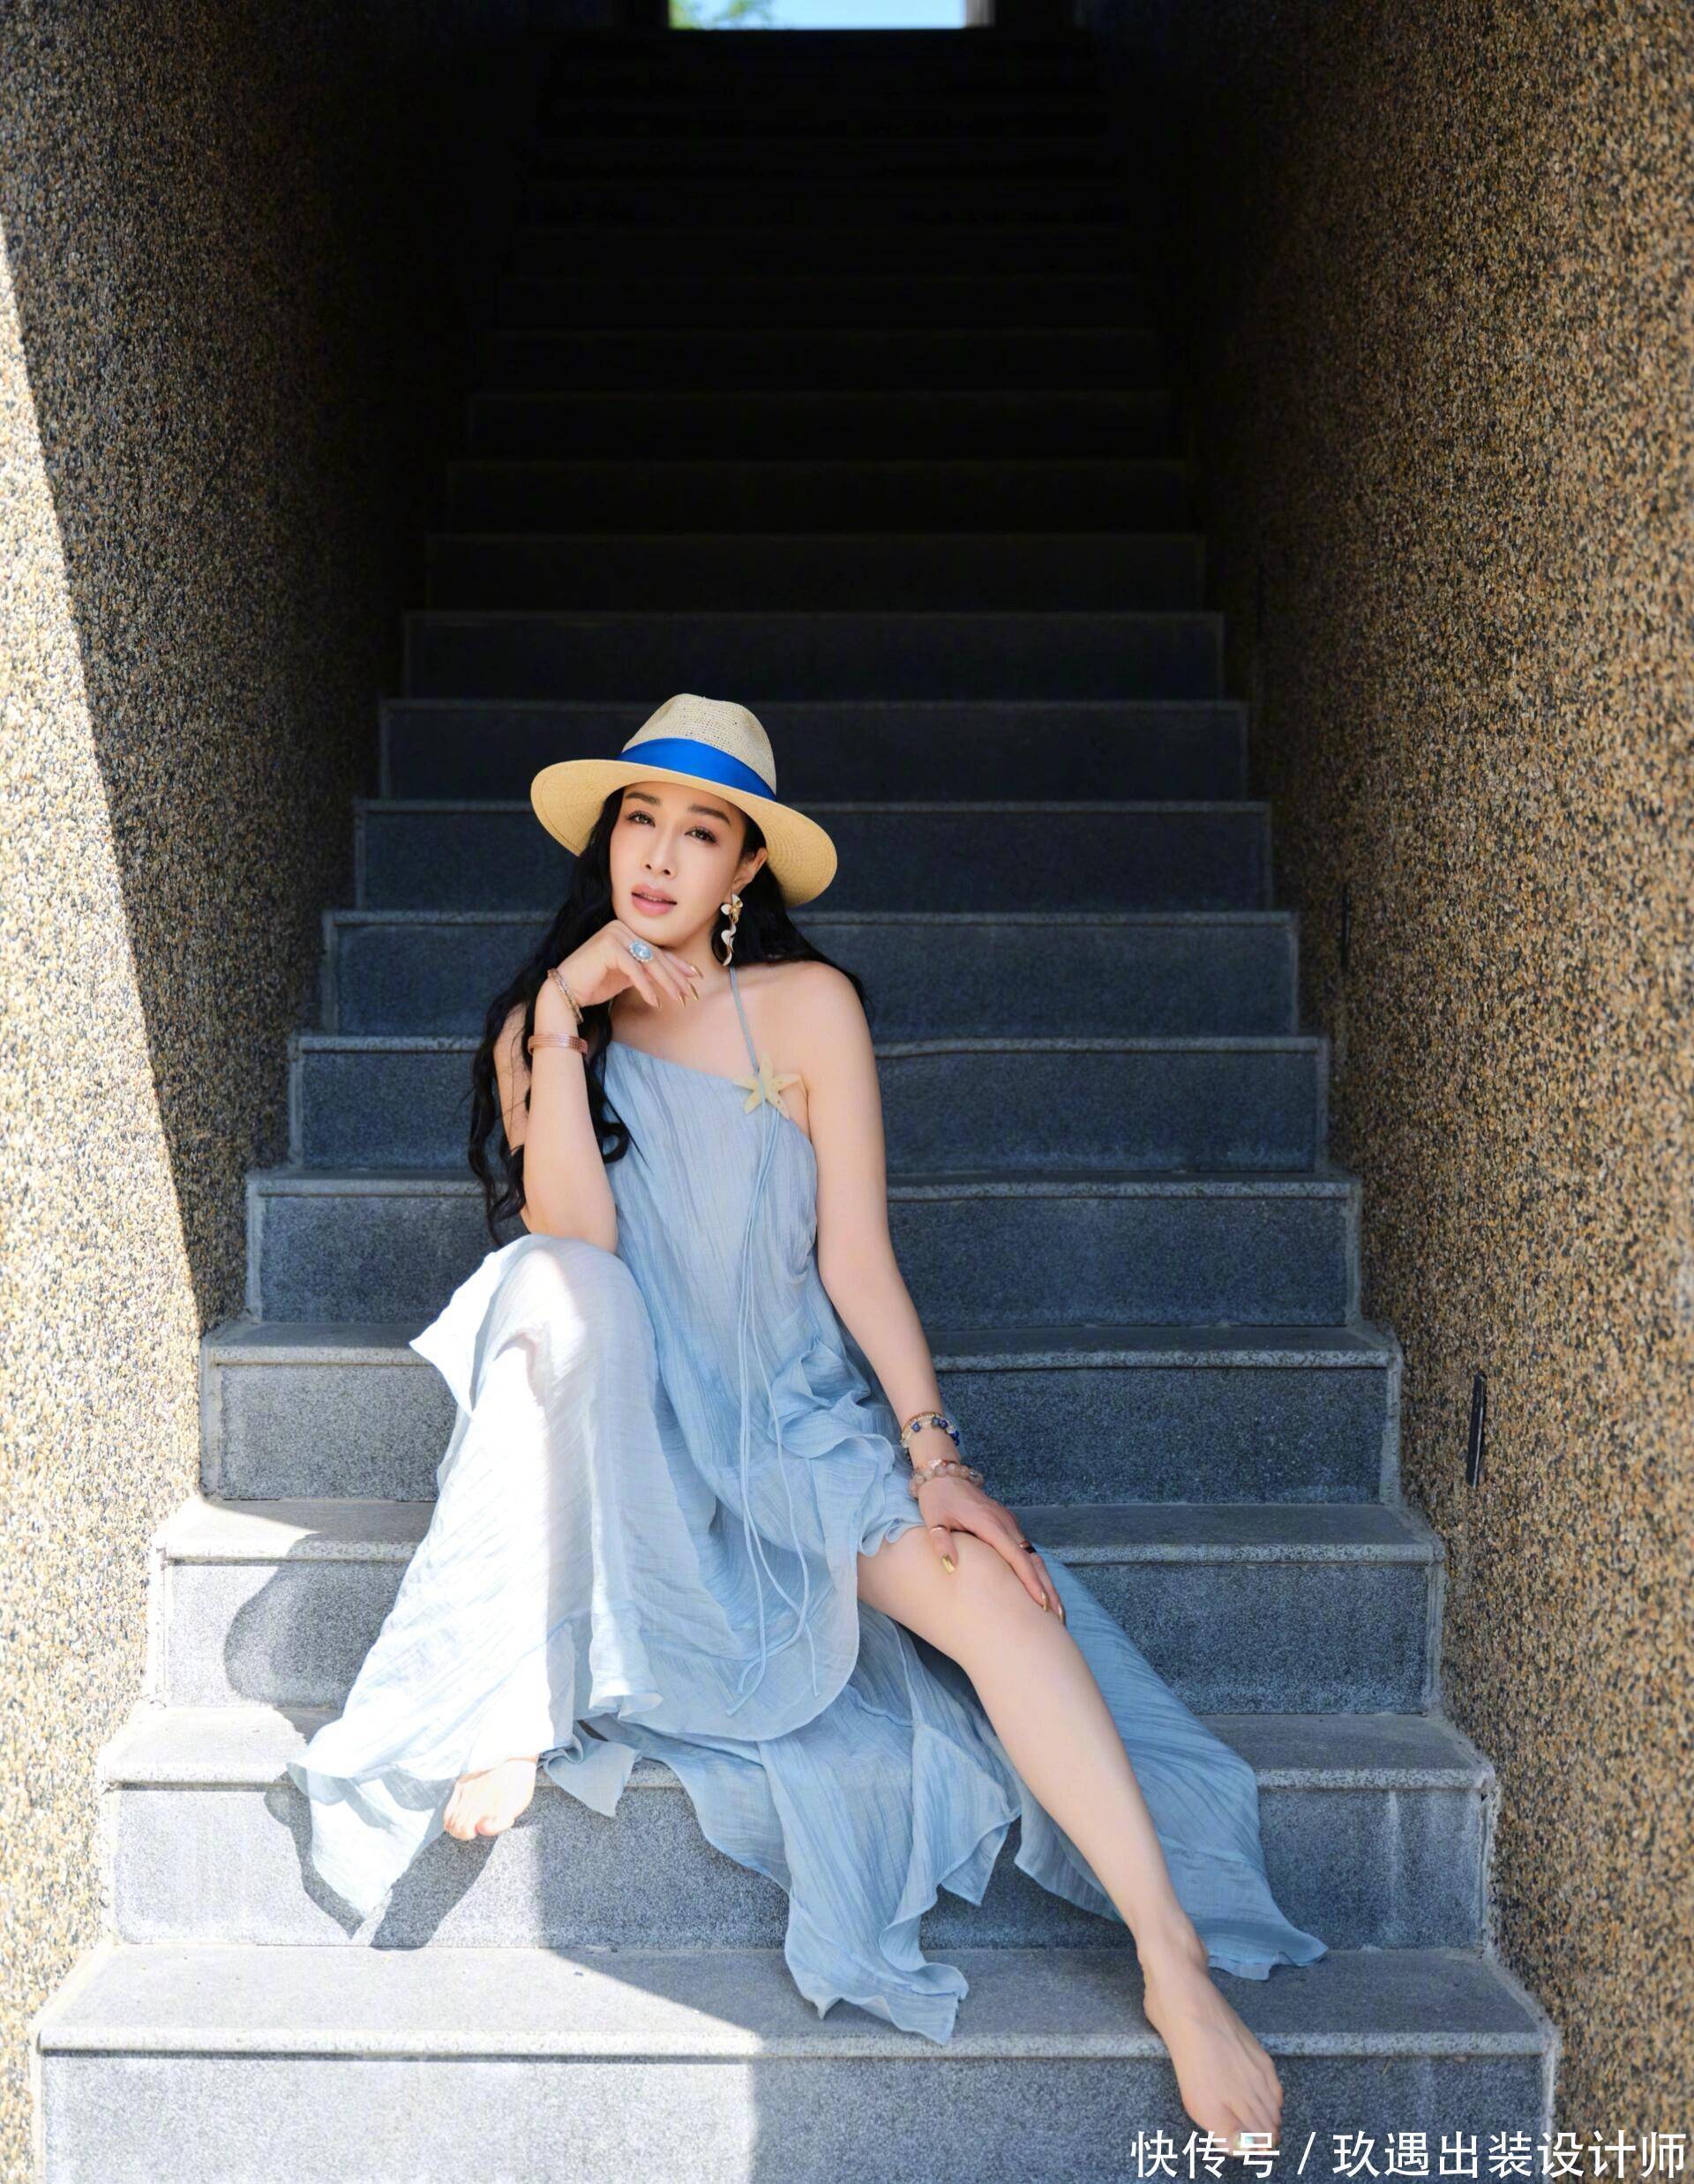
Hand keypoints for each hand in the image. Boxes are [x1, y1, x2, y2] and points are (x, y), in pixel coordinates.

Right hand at [538, 920, 701, 1024]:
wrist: (564, 992)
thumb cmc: (594, 984)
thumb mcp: (627, 976)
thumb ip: (646, 971)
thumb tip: (675, 977)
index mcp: (625, 931)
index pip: (656, 950)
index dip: (677, 965)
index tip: (695, 977)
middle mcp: (620, 928)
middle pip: (655, 956)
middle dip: (676, 976)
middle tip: (691, 993)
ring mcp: (614, 934)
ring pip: (649, 962)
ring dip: (666, 983)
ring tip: (678, 1000)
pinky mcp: (608, 946)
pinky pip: (634, 969)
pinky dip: (646, 987)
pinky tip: (655, 1002)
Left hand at [915, 1471, 1063, 1617]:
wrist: (944, 1473)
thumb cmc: (938, 1499)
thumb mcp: (934, 1520)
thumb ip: (942, 1543)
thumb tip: (950, 1567)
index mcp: (990, 1524)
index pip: (1016, 1558)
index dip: (1030, 1581)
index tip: (1042, 1603)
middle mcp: (1005, 1523)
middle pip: (1033, 1559)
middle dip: (1047, 1587)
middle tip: (1059, 1615)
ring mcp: (1008, 1522)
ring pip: (1032, 1554)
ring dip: (1044, 1579)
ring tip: (1054, 1607)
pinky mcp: (1007, 1522)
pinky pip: (1025, 1548)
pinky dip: (1035, 1568)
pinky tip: (1039, 1584)